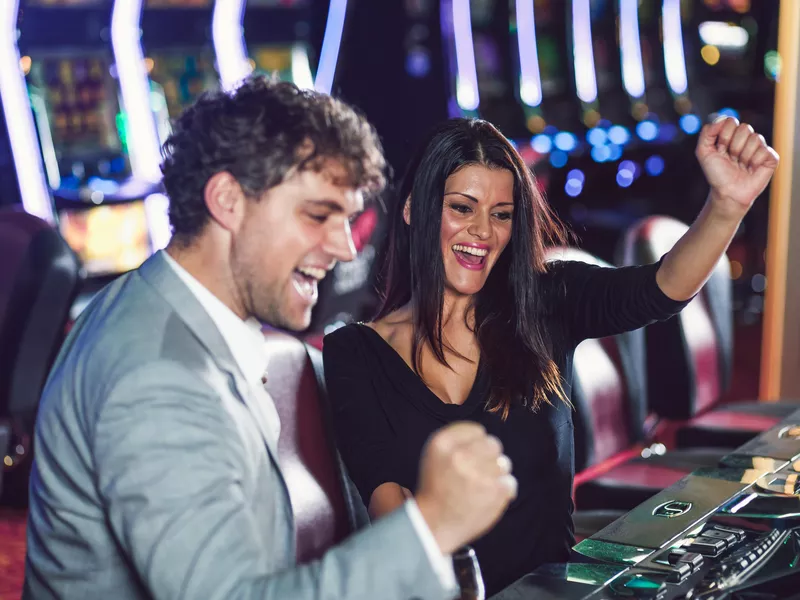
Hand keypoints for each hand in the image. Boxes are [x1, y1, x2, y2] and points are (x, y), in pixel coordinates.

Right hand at [415, 422, 516, 554]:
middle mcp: (460, 455)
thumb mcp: (436, 455)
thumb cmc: (437, 489)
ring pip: (504, 463)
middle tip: (477, 473)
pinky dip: (503, 491)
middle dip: (489, 457)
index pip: (476, 430)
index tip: (469, 457)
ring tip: (481, 487)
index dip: (475, 444)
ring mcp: (478, 474)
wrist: (434, 525)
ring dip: (497, 474)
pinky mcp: (494, 492)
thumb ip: (459, 441)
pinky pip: (510, 482)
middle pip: (493, 443)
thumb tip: (486, 437)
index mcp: (442, 443)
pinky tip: (489, 497)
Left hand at [696, 116, 778, 219]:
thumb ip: (707, 133)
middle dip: (734, 146)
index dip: (724, 136)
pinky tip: (751, 169)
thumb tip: (722, 119)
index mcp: (731, 135)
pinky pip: (765, 150)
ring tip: (740, 165)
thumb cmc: (716, 174)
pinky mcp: (770, 158)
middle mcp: (746, 139)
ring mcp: (759, 148)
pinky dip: (754, 161)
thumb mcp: (703, 152)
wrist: (727, 192)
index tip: (720, 150)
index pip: (731, 121)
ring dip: (743, 155)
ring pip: (755, 138)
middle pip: (744, 128)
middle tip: (731, 159)